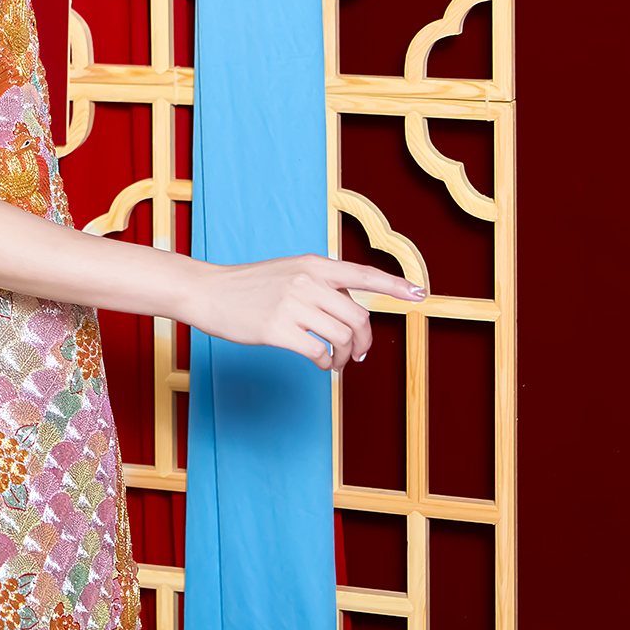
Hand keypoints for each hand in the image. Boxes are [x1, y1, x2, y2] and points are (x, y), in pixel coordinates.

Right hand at [188, 253, 425, 372]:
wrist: (209, 291)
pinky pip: (319, 353)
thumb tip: (351, 310)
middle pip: (357, 317)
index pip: (363, 274)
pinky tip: (320, 364)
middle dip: (363, 342)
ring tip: (334, 362)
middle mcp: (306, 281)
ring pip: (341, 338)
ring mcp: (292, 305)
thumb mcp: (289, 273)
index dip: (395, 286)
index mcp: (312, 264)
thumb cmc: (249, 286)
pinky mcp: (277, 329)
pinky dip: (327, 365)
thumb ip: (320, 285)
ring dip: (344, 357)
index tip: (420, 294)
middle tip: (357, 356)